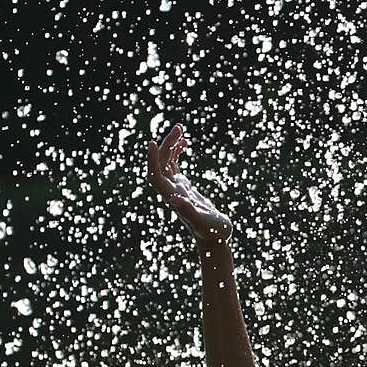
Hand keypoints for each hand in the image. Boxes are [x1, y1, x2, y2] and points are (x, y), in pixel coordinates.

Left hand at [147, 123, 232, 244]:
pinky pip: (175, 165)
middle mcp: (171, 191)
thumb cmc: (212, 233)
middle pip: (162, 164)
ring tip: (181, 129)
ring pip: (167, 162)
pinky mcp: (183, 187)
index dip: (152, 160)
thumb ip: (188, 211)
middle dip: (167, 144)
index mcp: (173, 197)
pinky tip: (186, 144)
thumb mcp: (203, 222)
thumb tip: (174, 200)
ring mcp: (176, 188)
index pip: (155, 176)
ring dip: (172, 145)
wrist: (215, 239)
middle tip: (180, 127)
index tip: (153, 142)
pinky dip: (178, 152)